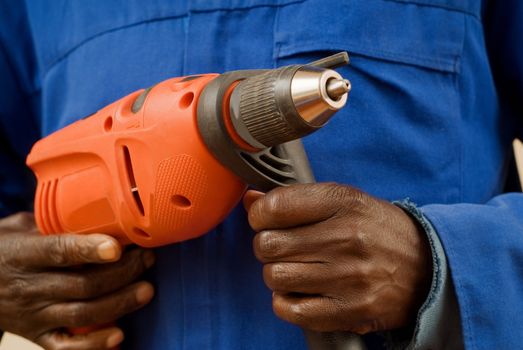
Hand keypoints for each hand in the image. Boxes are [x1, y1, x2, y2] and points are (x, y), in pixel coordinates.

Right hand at [0, 212, 155, 348]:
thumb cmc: (4, 249)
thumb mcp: (18, 228)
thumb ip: (53, 223)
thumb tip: (96, 212)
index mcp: (24, 255)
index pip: (59, 251)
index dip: (89, 249)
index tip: (117, 247)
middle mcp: (29, 288)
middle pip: (83, 284)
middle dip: (123, 273)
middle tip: (147, 259)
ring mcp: (34, 315)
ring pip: (83, 313)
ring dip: (120, 303)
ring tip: (146, 290)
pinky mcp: (37, 336)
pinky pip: (67, 347)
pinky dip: (94, 344)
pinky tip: (118, 334)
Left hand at [244, 183, 431, 333]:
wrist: (427, 267)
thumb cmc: (376, 230)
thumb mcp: (344, 201)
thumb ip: (295, 199)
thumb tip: (250, 200)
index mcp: (344, 203)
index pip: (274, 207)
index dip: (260, 215)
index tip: (267, 219)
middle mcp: (346, 238)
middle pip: (268, 245)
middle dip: (267, 246)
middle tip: (283, 246)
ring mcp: (349, 277)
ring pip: (274, 277)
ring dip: (278, 274)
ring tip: (296, 269)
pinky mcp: (350, 310)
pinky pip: (290, 309)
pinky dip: (286, 302)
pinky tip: (302, 291)